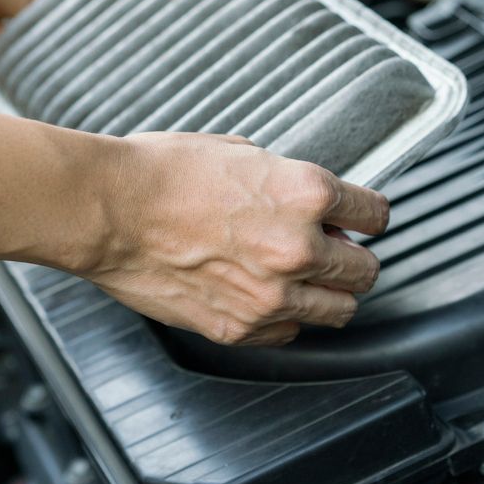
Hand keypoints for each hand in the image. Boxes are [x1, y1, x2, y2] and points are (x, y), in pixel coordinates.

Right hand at [83, 133, 389, 346]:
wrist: (108, 209)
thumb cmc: (161, 172)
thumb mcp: (238, 150)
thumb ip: (285, 180)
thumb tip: (306, 199)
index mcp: (306, 194)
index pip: (375, 215)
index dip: (368, 216)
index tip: (361, 220)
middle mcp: (299, 249)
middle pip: (366, 271)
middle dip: (353, 259)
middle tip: (333, 251)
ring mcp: (271, 296)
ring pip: (338, 311)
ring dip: (327, 294)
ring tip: (301, 278)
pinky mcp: (239, 328)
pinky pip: (287, 333)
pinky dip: (283, 318)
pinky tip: (262, 295)